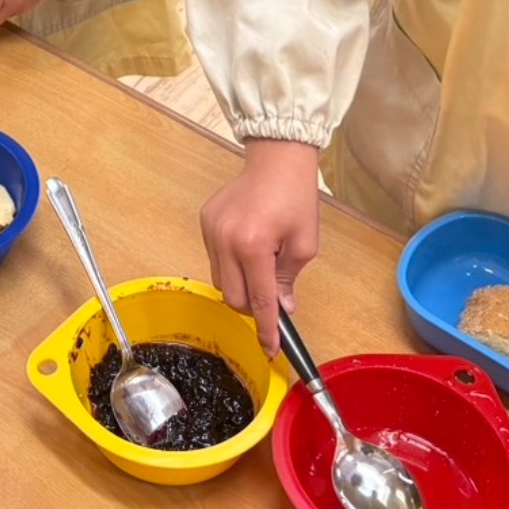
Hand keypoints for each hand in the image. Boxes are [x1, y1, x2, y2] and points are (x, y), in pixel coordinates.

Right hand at [200, 139, 321, 353]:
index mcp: (254, 245)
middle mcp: (226, 240)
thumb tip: (281, 308)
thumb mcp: (304, 244)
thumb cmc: (296, 198)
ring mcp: (211, 231)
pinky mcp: (205, 222)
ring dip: (241, 286)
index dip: (266, 329)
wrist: (276, 160)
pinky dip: (231, 265)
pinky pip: (215, 259)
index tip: (271, 349)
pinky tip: (247, 249)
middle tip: (272, 298)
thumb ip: (288, 280)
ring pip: (220, 281)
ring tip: (261, 267)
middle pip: (232, 297)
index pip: (260, 300)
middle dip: (253, 307)